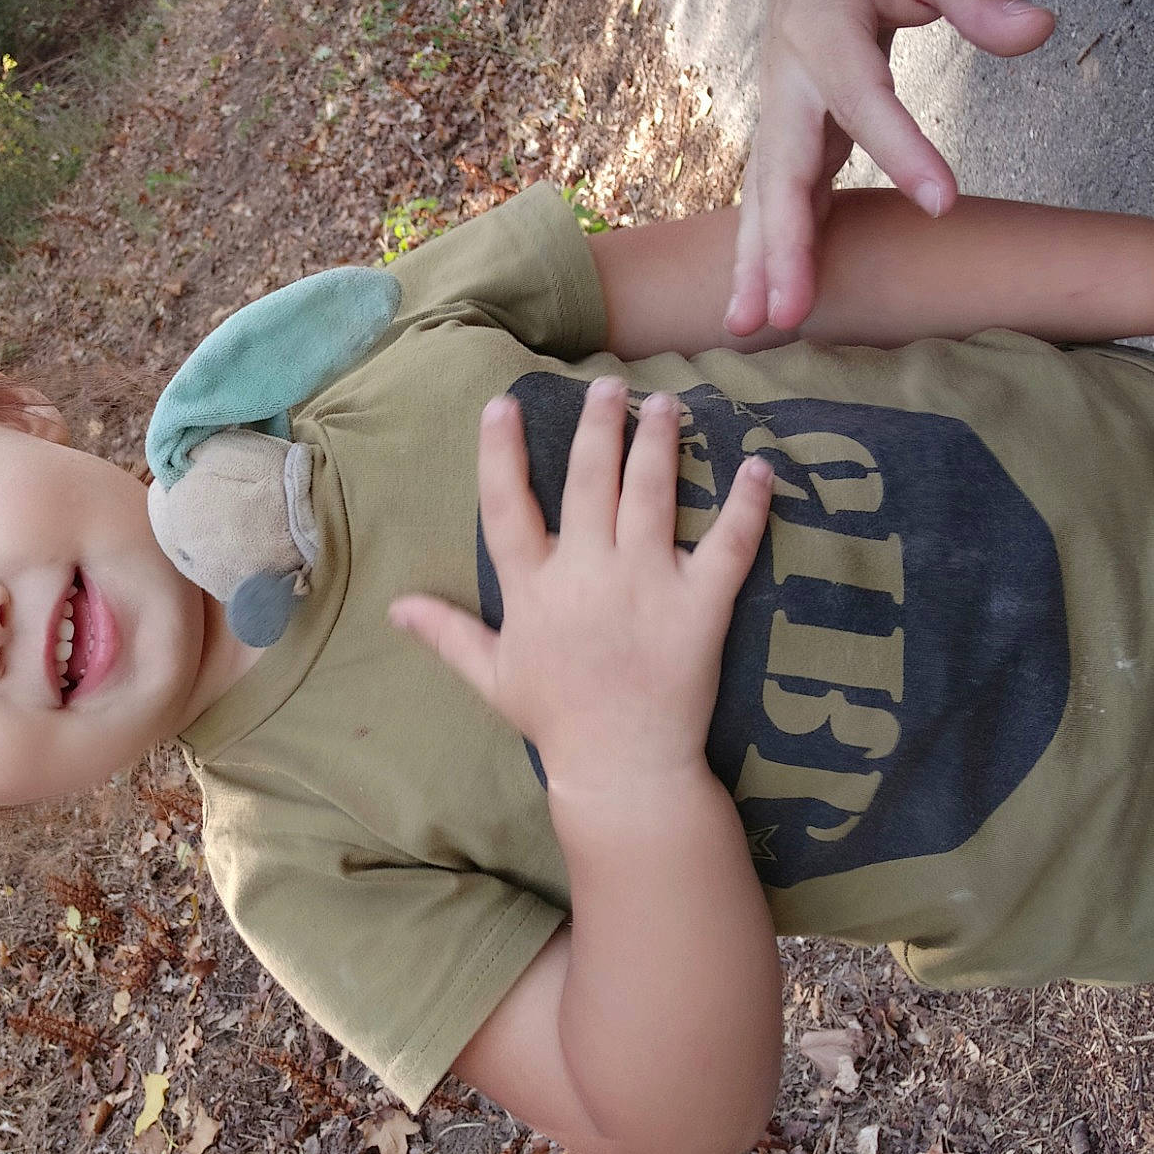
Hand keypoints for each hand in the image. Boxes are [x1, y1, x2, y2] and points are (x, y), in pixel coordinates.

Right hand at [390, 380, 771, 803]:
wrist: (623, 767)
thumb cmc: (556, 721)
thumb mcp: (492, 675)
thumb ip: (447, 633)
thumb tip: (396, 607)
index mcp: (533, 588)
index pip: (507, 505)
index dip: (501, 453)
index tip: (502, 405)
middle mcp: (587, 573)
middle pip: (591, 480)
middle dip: (600, 425)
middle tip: (610, 386)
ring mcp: (646, 584)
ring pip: (653, 493)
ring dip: (660, 442)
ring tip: (668, 405)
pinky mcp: (700, 604)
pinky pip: (728, 544)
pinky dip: (745, 504)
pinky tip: (757, 468)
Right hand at [726, 0, 1054, 337]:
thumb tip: (1036, 31)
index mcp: (823, 28)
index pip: (865, 98)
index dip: (901, 149)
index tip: (942, 202)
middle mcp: (789, 82)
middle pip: (782, 172)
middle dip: (781, 246)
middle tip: (786, 312)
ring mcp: (783, 116)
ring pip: (763, 199)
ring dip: (755, 266)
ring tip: (746, 329)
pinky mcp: (791, 139)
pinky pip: (775, 203)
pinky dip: (768, 254)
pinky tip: (770, 307)